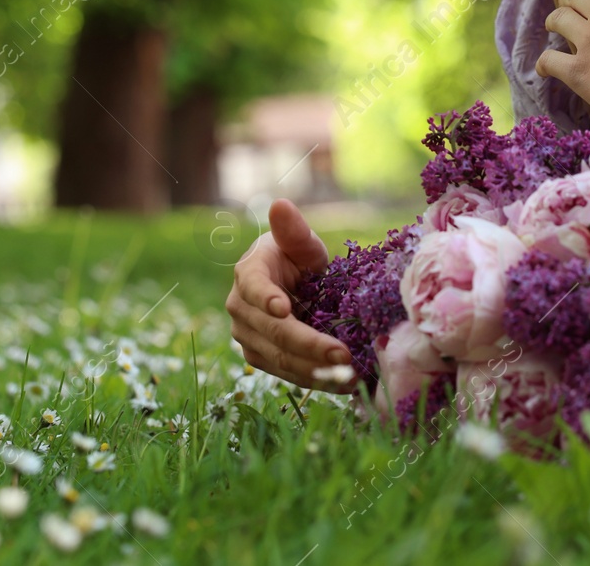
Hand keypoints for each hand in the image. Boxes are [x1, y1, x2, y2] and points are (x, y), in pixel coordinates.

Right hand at [225, 199, 356, 392]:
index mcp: (248, 273)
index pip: (254, 288)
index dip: (267, 298)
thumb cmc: (297, 258)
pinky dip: (315, 380)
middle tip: (343, 355)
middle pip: (273, 332)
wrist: (291, 285)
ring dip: (315, 371)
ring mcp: (247, 336)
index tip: (284, 308)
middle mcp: (240, 308)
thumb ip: (294, 230)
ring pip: (280, 358)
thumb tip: (280, 205)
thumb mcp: (301, 243)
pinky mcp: (260, 358)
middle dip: (309, 345)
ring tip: (349, 376)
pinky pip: (286, 373)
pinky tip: (343, 385)